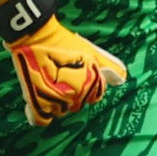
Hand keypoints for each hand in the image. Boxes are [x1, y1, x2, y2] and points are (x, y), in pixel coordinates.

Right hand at [7, 17, 126, 126]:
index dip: (88, 86)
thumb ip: (108, 65)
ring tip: (49, 84)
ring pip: (61, 110)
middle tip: (61, 78)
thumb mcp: (90, 51)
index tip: (77, 77)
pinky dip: (43, 113)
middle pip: (78, 104)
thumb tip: (122, 76)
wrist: (35, 36)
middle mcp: (76, 96)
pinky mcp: (37, 103)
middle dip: (73, 93)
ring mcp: (56, 101)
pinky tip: (41, 103)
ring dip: (57, 102)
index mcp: (90, 84)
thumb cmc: (62, 41)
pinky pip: (43, 119)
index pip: (95, 95)